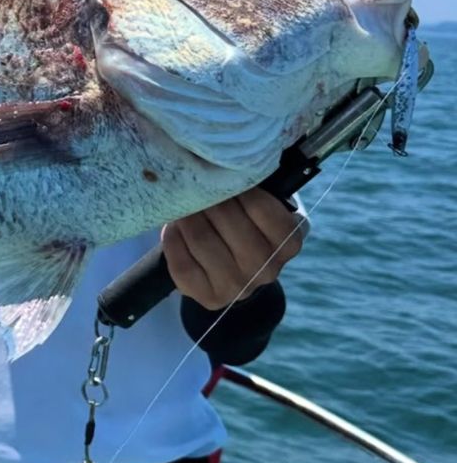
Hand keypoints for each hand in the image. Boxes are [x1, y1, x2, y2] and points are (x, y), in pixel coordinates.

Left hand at [162, 188, 304, 309]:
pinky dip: (173, 241)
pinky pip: (182, 265)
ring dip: (186, 216)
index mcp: (289, 242)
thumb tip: (228, 163)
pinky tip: (173, 228)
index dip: (236, 187)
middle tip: (193, 185)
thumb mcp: (266, 208)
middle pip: (226, 220)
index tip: (222, 176)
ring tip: (182, 204)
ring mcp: (239, 288)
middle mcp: (268, 269)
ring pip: (201, 240)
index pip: (260, 206)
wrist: (239, 273)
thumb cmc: (251, 227)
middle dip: (206, 197)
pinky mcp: (211, 299)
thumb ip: (258, 188)